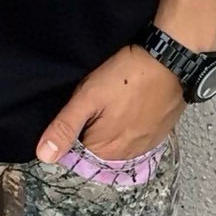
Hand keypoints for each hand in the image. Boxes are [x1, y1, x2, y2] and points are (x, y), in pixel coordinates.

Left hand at [35, 44, 183, 162]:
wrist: (171, 59)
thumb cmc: (128, 75)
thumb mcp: (88, 97)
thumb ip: (65, 127)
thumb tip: (44, 156)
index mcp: (106, 151)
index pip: (76, 153)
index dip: (72, 130)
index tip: (81, 109)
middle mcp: (127, 156)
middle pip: (97, 148)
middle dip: (92, 128)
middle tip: (99, 100)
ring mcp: (146, 145)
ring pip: (117, 142)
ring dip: (112, 126)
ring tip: (116, 100)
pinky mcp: (160, 133)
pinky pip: (136, 135)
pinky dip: (130, 123)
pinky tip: (130, 104)